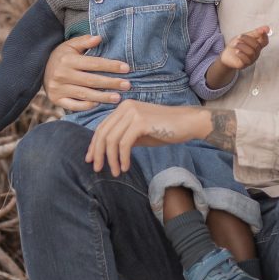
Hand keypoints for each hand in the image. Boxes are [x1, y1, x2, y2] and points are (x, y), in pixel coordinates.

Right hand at [43, 35, 130, 111]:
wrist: (38, 68)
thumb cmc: (61, 56)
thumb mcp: (70, 45)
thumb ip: (84, 41)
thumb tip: (99, 37)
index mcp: (67, 60)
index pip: (94, 63)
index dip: (111, 66)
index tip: (126, 68)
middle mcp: (62, 75)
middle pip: (92, 80)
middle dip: (111, 83)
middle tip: (127, 85)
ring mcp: (58, 89)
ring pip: (85, 94)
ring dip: (103, 97)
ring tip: (118, 98)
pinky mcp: (56, 100)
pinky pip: (74, 105)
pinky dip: (87, 106)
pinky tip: (99, 104)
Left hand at [85, 100, 210, 175]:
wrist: (187, 123)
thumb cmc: (165, 129)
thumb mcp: (140, 133)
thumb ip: (124, 137)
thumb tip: (108, 151)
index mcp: (123, 108)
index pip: (102, 127)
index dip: (94, 145)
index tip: (91, 160)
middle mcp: (125, 107)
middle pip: (103, 133)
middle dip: (98, 153)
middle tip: (97, 169)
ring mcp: (132, 113)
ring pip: (112, 140)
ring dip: (111, 159)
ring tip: (115, 172)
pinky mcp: (140, 122)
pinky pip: (124, 144)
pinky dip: (122, 158)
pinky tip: (125, 167)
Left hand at [218, 25, 269, 69]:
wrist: (226, 54)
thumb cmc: (236, 45)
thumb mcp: (245, 36)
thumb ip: (255, 32)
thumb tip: (267, 28)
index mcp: (257, 45)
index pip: (265, 41)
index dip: (264, 36)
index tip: (261, 31)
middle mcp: (256, 52)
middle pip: (257, 45)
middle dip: (247, 39)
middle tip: (239, 37)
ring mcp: (251, 59)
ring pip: (251, 52)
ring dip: (242, 46)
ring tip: (235, 44)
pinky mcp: (245, 64)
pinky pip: (246, 59)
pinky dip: (241, 54)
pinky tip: (236, 51)